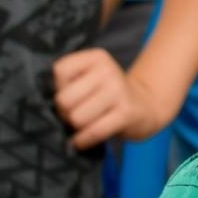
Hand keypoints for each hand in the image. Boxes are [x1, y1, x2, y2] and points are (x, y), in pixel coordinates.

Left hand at [53, 48, 168, 148]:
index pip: (60, 70)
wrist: (146, 107)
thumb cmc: (108, 95)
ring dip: (76, 127)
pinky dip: (83, 140)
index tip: (73, 93)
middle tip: (76, 114)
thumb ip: (69, 83)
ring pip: (76, 118)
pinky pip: (93, 131)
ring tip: (85, 124)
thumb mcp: (90, 79)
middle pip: (64, 99)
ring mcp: (119, 91)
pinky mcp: (127, 113)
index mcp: (97, 57)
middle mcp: (109, 70)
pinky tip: (82, 141)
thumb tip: (50, 108)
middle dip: (65, 113)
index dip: (59, 87)